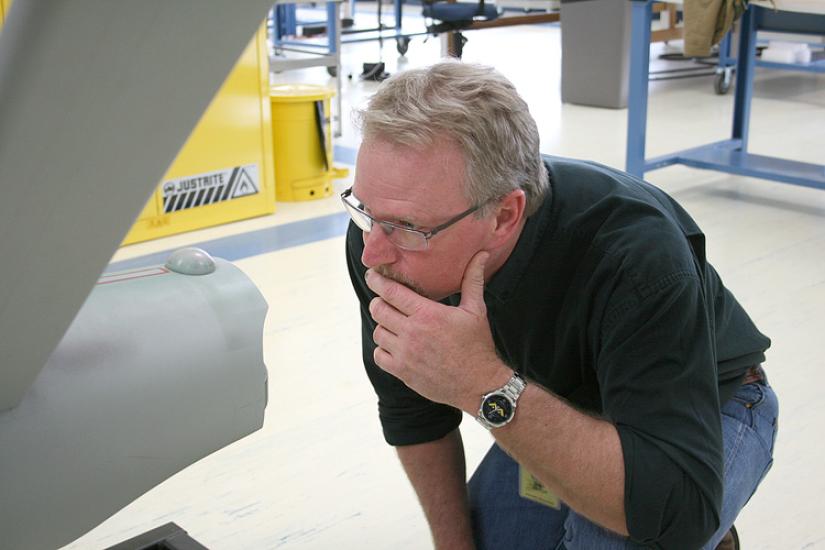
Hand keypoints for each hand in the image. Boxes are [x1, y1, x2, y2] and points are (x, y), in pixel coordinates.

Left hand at [366, 251, 506, 411]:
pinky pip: (379, 355)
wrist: (479, 384)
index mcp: (428, 314)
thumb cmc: (478, 345)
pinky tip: (395, 345)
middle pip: (378, 309)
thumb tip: (481, 255)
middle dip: (379, 302)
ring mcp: (405, 354)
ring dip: (383, 326)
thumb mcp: (476, 310)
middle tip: (386, 301)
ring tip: (395, 324)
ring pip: (378, 332)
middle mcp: (412, 333)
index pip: (391, 291)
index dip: (377, 281)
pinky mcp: (402, 372)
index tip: (372, 275)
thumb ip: (472, 280)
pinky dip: (383, 349)